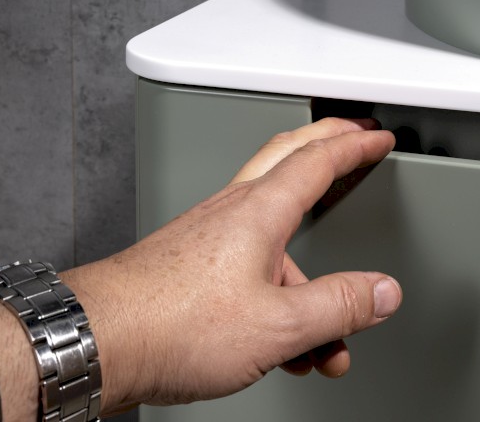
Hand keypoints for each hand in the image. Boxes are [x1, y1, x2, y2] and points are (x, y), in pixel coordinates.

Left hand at [64, 117, 401, 413]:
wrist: (98, 340)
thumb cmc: (169, 323)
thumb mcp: (277, 324)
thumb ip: (337, 307)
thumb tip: (381, 291)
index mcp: (259, 211)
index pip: (318, 159)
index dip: (355, 145)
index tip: (377, 137)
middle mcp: (231, 212)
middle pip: (289, 159)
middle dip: (328, 146)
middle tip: (353, 140)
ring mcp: (208, 235)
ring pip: (274, 236)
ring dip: (308, 277)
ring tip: (325, 337)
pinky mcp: (191, 263)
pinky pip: (250, 265)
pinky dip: (277, 295)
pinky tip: (280, 341)